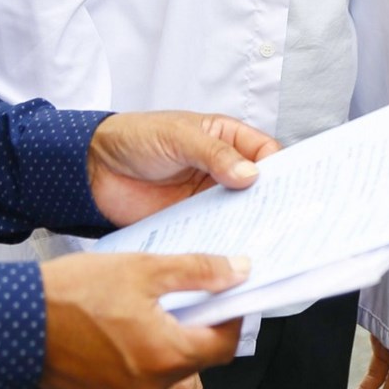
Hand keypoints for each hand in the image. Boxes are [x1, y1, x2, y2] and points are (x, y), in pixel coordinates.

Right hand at [39, 252, 245, 388]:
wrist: (13, 321)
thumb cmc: (72, 294)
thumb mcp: (143, 270)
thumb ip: (198, 271)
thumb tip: (237, 271)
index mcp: (166, 356)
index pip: (224, 347)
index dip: (231, 320)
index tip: (228, 302)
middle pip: (192, 361)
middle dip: (191, 329)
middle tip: (173, 300)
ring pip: (162, 375)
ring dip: (161, 347)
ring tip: (137, 315)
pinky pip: (134, 387)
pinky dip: (135, 363)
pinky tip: (116, 335)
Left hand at [87, 111, 278, 227]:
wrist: (93, 168)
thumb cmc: (135, 137)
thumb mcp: (178, 136)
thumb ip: (214, 154)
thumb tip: (251, 175)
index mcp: (226, 139)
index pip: (266, 152)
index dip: (283, 168)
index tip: (295, 187)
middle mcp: (223, 169)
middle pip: (260, 187)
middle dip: (274, 201)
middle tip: (289, 219)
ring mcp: (208, 197)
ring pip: (242, 213)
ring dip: (253, 224)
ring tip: (269, 241)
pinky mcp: (192, 221)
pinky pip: (216, 232)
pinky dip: (227, 241)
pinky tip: (234, 252)